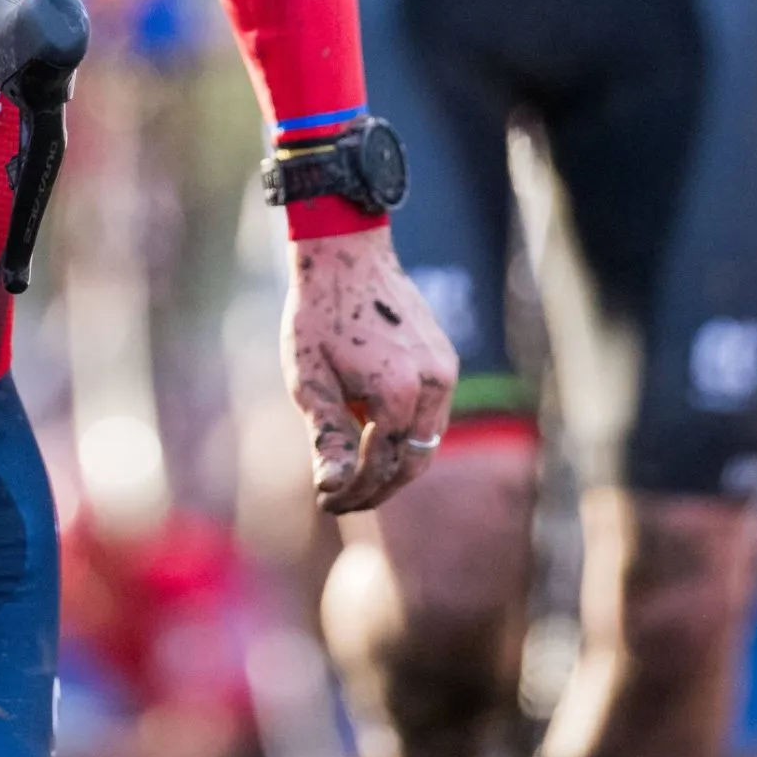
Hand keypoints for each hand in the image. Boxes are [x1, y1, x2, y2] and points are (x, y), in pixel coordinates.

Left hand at [282, 231, 455, 514]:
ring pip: (427, 440)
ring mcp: (445, 370)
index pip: (380, 466)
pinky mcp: (446, 358)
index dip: (353, 492)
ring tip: (358, 474)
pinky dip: (406, 433)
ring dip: (395, 463)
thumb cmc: (317, 316)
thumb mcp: (309, 380)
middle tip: (344, 500)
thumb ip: (327, 437)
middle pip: (413, 462)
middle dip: (379, 488)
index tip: (326, 502)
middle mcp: (432, 385)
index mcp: (397, 393)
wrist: (346, 254)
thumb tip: (332, 488)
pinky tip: (375, 435)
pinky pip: (433, 413)